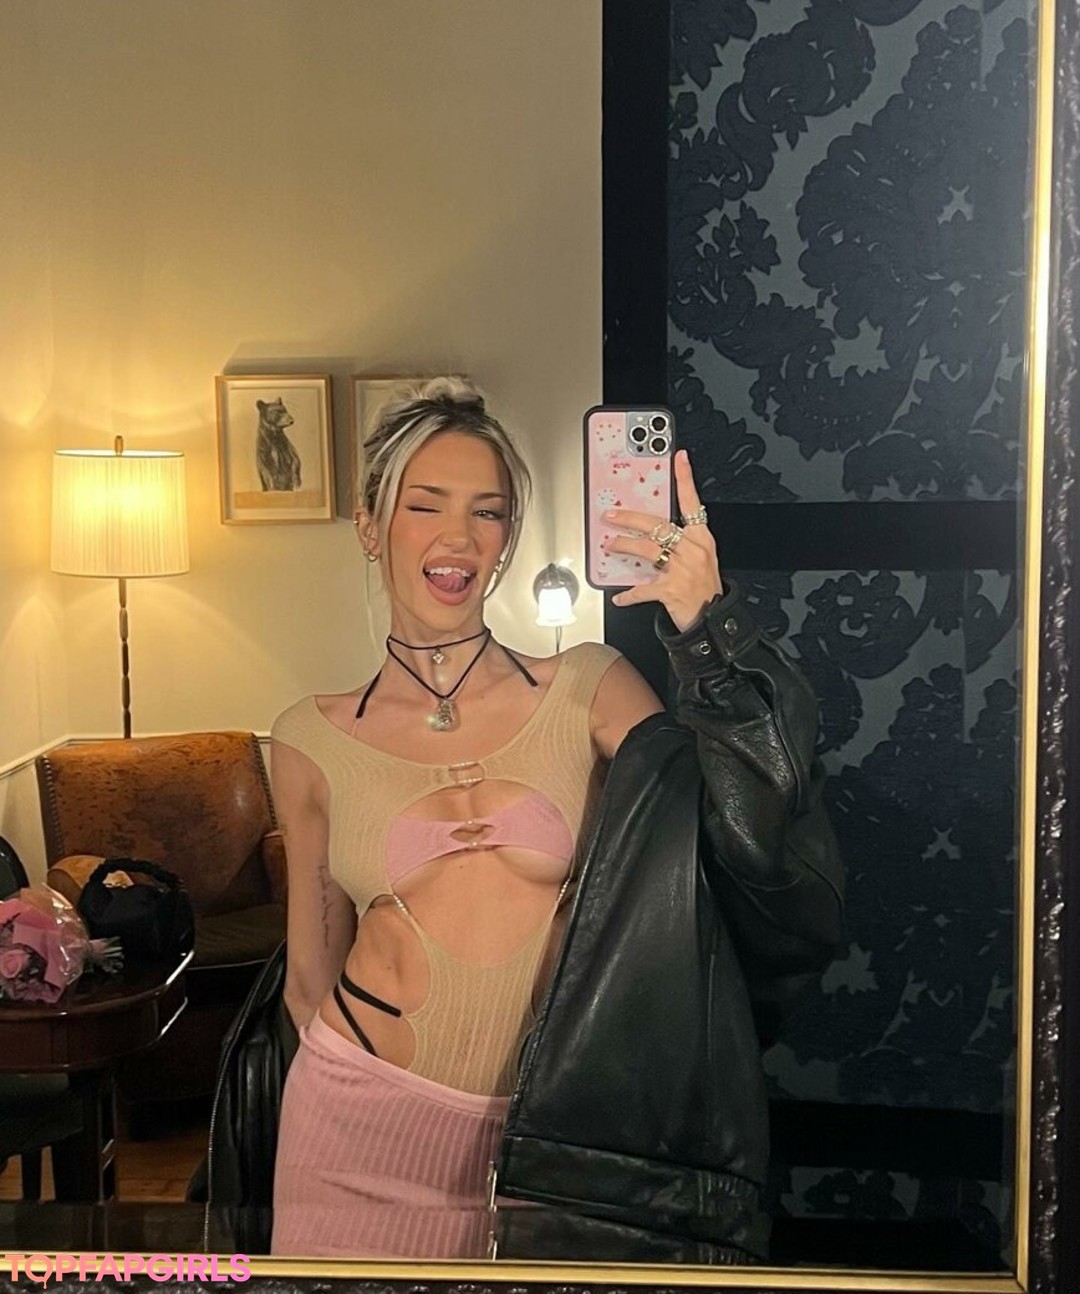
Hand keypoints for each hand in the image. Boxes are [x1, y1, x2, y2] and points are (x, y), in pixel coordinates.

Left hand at [604, 450, 722, 631]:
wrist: (713, 619)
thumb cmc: (705, 589)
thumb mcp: (702, 559)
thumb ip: (682, 543)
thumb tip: (652, 534)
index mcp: (702, 539)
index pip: (692, 503)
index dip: (685, 479)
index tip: (679, 458)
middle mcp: (692, 550)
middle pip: (658, 525)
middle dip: (630, 518)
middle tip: (611, 514)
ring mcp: (682, 570)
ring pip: (647, 549)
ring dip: (624, 546)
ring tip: (610, 545)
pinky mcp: (671, 590)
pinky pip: (642, 589)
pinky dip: (629, 595)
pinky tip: (620, 597)